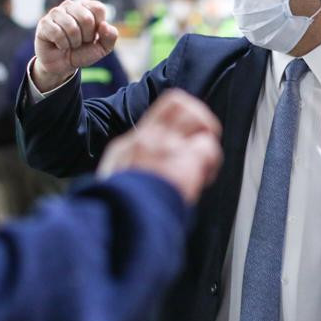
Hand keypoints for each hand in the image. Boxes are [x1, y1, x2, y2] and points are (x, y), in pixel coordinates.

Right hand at [31, 0, 117, 91]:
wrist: (63, 65)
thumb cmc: (82, 52)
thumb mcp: (102, 48)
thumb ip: (110, 36)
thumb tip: (104, 25)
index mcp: (87, 6)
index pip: (98, 9)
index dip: (98, 28)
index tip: (93, 36)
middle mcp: (71, 5)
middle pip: (86, 18)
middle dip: (86, 37)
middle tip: (80, 42)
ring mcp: (56, 12)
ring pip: (71, 27)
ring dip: (73, 42)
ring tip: (69, 44)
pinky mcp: (44, 23)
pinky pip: (57, 33)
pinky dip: (62, 44)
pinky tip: (59, 45)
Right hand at [98, 89, 222, 204]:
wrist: (123, 219)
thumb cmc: (117, 211)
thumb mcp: (108, 186)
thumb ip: (121, 174)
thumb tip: (130, 179)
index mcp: (126, 146)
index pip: (156, 116)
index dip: (176, 121)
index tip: (182, 138)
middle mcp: (147, 138)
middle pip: (177, 101)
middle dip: (197, 114)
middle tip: (202, 135)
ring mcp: (167, 145)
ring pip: (196, 116)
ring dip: (207, 133)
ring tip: (204, 155)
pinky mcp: (186, 158)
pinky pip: (209, 146)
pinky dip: (212, 161)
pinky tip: (205, 178)